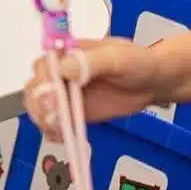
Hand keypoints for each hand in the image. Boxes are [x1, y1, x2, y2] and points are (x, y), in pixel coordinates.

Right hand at [24, 37, 161, 138]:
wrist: (154, 82)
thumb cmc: (138, 62)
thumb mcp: (117, 58)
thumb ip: (92, 61)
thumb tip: (65, 69)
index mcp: (67, 53)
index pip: (43, 65)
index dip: (44, 81)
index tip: (54, 96)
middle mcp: (62, 72)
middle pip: (36, 88)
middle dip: (40, 105)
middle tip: (55, 118)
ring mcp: (66, 94)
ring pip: (41, 108)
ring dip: (44, 120)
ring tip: (61, 130)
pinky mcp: (74, 112)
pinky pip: (55, 123)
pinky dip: (54, 132)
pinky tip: (63, 136)